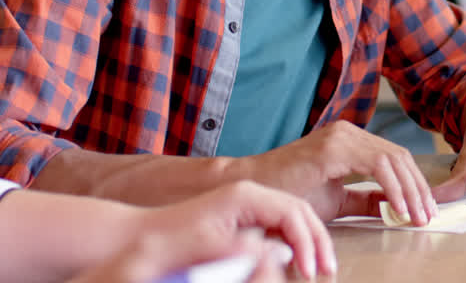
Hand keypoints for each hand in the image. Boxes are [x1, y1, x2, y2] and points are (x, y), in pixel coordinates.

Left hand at [82, 180, 334, 280]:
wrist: (139, 239)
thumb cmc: (167, 242)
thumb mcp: (207, 247)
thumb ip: (245, 247)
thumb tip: (279, 254)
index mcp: (244, 195)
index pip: (294, 212)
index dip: (308, 243)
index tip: (311, 271)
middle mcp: (249, 194)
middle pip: (301, 210)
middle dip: (318, 240)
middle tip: (326, 271)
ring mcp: (247, 204)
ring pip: (295, 216)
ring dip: (310, 241)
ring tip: (320, 267)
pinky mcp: (243, 217)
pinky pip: (280, 225)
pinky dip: (295, 242)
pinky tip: (298, 261)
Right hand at [236, 120, 437, 225]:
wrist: (253, 187)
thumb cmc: (289, 191)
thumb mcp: (337, 199)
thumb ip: (366, 199)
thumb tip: (395, 205)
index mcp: (351, 140)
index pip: (396, 158)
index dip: (415, 184)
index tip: (425, 209)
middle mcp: (349, 132)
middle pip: (400, 156)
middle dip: (419, 189)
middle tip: (428, 216)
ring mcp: (341, 136)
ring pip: (393, 159)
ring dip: (410, 191)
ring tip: (417, 216)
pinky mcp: (333, 147)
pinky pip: (377, 166)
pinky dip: (393, 188)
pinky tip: (398, 209)